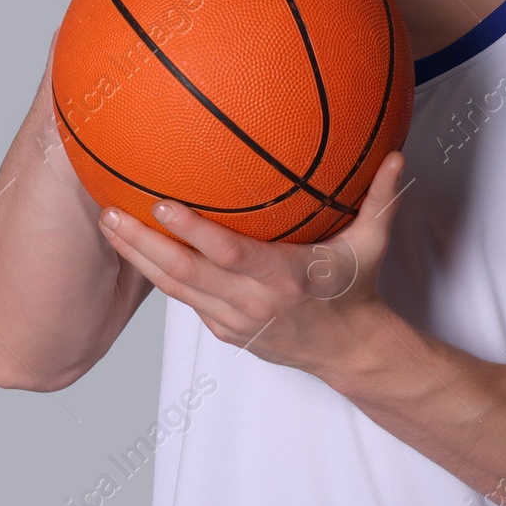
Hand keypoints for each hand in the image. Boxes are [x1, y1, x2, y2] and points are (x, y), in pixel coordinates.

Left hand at [97, 149, 409, 378]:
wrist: (348, 351)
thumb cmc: (355, 290)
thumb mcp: (372, 245)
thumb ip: (380, 199)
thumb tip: (397, 153)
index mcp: (284, 277)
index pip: (229, 254)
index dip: (193, 231)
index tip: (162, 203)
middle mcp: (252, 302)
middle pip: (185, 273)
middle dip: (143, 243)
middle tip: (110, 212)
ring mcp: (234, 321)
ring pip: (174, 289)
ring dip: (138, 258)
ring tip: (108, 224)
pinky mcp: (223, 331)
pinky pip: (184, 300)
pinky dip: (156, 275)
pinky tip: (133, 247)